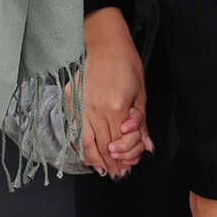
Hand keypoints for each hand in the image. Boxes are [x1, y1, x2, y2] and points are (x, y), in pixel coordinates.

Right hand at [77, 7, 154, 176]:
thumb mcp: (141, 94)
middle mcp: (95, 109)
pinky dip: (80, 144)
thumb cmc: (126, 63)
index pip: (120, 144)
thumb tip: (146, 146)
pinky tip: (86, 152)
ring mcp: (80, 104)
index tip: (126, 169)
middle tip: (116, 175)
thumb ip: (141, 123)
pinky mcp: (70, 100)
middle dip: (111, 164)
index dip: (124, 160)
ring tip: (102, 170)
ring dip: (94, 159)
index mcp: (116, 108)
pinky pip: (74, 129)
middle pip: (103, 146)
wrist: (104, 41)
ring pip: (85, 141)